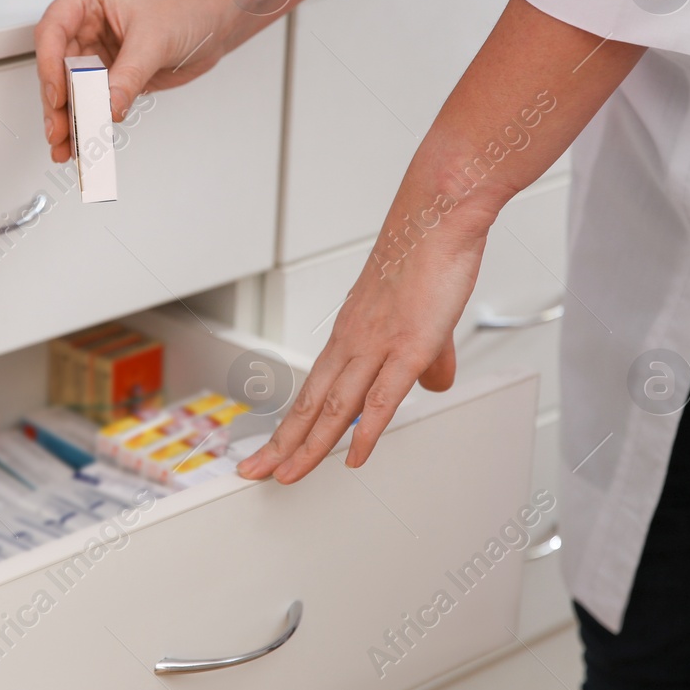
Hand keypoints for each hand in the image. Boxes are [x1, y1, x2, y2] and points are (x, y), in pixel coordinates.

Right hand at [34, 0, 233, 162]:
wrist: (215, 19)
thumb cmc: (186, 5)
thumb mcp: (154, 39)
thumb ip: (127, 76)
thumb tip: (106, 107)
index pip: (52, 32)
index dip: (49, 65)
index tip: (59, 96)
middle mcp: (82, 25)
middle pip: (55, 67)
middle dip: (56, 103)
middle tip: (60, 132)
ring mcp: (93, 52)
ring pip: (68, 90)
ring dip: (66, 120)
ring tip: (66, 146)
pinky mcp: (107, 76)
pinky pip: (90, 102)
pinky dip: (86, 122)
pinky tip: (80, 141)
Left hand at [237, 215, 485, 479]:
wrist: (436, 214)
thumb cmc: (426, 255)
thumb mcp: (424, 317)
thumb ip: (427, 356)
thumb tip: (434, 383)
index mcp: (349, 334)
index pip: (312, 389)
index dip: (291, 424)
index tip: (271, 449)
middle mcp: (352, 341)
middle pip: (309, 403)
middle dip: (280, 443)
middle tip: (252, 472)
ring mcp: (377, 344)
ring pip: (334, 406)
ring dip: (308, 445)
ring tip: (286, 476)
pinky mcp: (408, 345)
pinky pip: (382, 397)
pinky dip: (365, 432)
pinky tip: (352, 457)